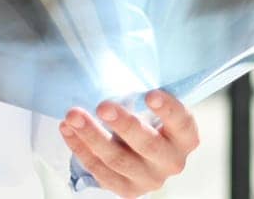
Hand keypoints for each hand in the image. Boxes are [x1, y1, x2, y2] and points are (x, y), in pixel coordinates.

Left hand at [60, 90, 199, 196]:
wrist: (146, 155)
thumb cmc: (152, 121)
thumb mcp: (157, 108)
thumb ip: (147, 95)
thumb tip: (117, 67)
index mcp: (186, 138)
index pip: (181, 122)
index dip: (167, 109)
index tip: (150, 94)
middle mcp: (172, 162)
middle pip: (147, 144)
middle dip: (123, 124)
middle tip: (103, 106)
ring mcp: (149, 180)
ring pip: (118, 159)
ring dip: (92, 135)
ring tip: (73, 115)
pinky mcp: (127, 190)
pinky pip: (100, 171)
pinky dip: (80, 148)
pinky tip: (68, 130)